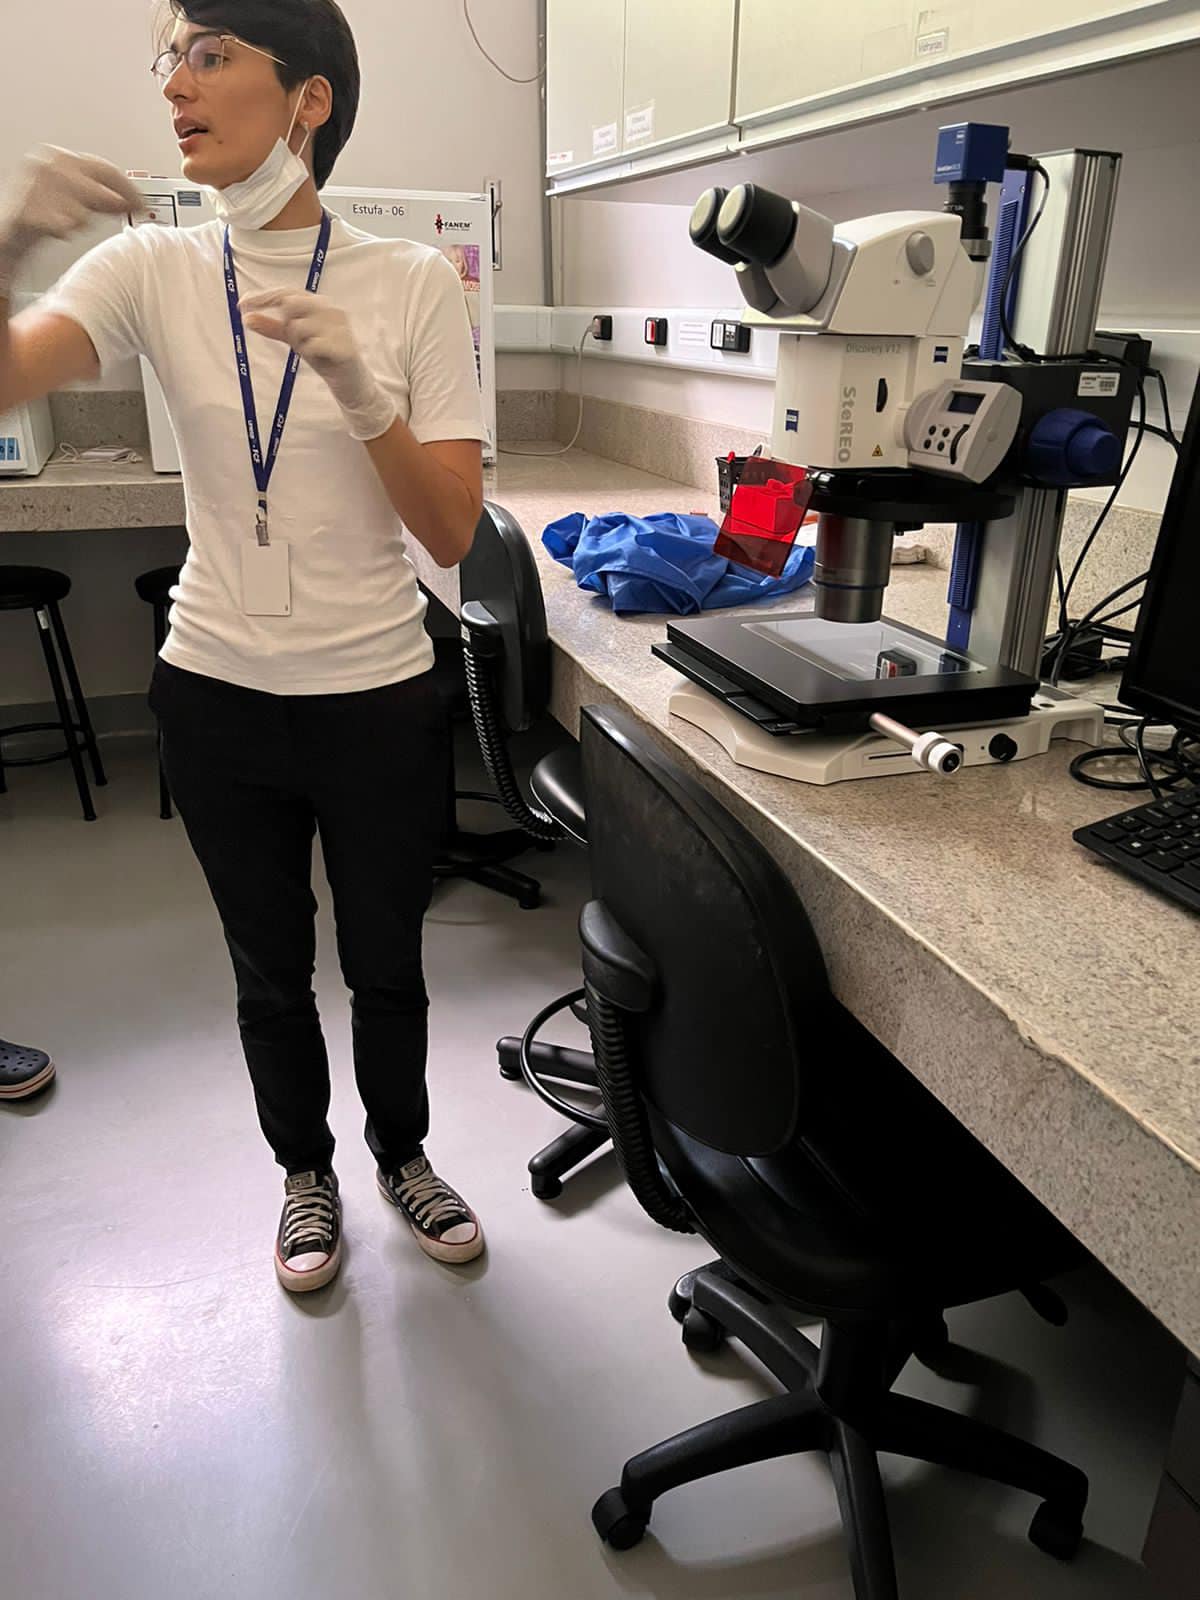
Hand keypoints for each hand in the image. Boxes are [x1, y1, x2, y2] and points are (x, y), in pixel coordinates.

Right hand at [0, 146, 146, 294]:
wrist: (6, 231)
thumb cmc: (40, 213)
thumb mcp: (72, 195)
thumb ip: (99, 193)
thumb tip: (131, 200)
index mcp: (57, 157)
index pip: (104, 169)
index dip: (128, 188)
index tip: (142, 203)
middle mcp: (47, 166)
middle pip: (98, 190)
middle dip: (114, 206)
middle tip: (126, 215)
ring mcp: (37, 187)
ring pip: (84, 212)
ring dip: (82, 222)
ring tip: (68, 222)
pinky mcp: (30, 210)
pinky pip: (65, 227)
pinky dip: (65, 231)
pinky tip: (57, 229)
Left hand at [238, 288, 397, 441]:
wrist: (351, 382)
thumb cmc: (324, 355)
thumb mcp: (294, 339)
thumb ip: (272, 327)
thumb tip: (246, 317)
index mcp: (319, 303)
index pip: (286, 292)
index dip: (263, 297)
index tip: (241, 305)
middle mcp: (331, 309)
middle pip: (291, 304)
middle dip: (287, 325)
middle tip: (297, 341)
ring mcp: (339, 327)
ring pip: (299, 327)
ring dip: (299, 343)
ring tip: (314, 352)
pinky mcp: (344, 346)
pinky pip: (312, 346)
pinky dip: (310, 353)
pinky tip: (321, 358)